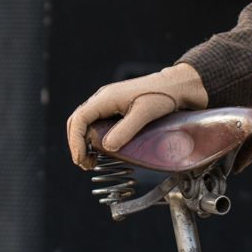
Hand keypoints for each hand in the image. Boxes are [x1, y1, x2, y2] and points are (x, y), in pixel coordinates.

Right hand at [66, 63, 207, 167]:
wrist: (175, 86)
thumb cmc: (162, 95)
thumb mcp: (145, 113)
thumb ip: (126, 130)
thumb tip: (106, 147)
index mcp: (106, 98)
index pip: (79, 119)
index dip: (76, 142)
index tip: (81, 160)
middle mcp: (103, 98)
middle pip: (78, 122)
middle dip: (77, 145)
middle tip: (86, 164)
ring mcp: (107, 102)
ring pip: (85, 122)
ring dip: (83, 142)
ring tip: (91, 161)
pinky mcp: (114, 107)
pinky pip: (96, 122)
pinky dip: (92, 138)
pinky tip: (100, 150)